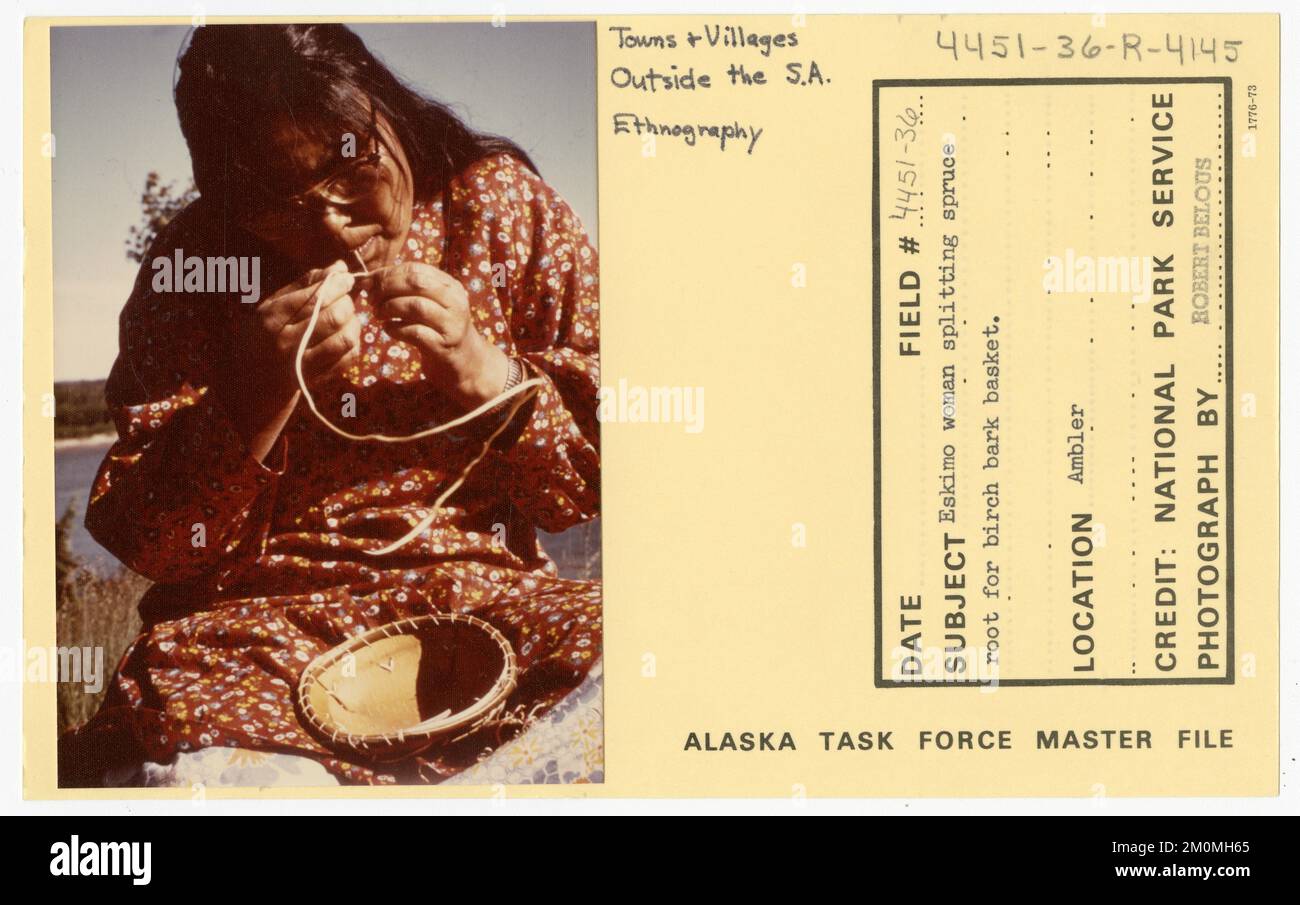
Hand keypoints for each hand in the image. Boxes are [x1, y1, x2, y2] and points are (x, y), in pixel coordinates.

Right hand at [237, 260, 360, 394]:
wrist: (249, 382)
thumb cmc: (263, 335)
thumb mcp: (272, 306)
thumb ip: (303, 285)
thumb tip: (339, 267)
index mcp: (272, 319)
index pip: (314, 298)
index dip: (337, 285)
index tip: (346, 279)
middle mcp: (286, 342)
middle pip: (333, 317)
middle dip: (347, 303)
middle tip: (346, 299)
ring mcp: (302, 365)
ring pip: (345, 339)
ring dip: (354, 323)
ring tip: (348, 318)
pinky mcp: (316, 380)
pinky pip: (348, 359)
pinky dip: (354, 344)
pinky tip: (345, 336)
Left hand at [373, 262, 508, 408]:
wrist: (465, 362)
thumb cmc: (437, 329)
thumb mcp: (428, 303)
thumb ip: (403, 290)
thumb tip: (366, 280)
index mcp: (450, 286)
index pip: (416, 269)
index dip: (388, 274)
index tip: (370, 284)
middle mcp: (455, 302)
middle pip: (416, 283)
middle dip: (387, 288)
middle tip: (372, 300)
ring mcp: (452, 325)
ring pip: (416, 306)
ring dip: (390, 308)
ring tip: (378, 315)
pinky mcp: (444, 347)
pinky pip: (415, 332)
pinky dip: (395, 329)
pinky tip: (388, 329)